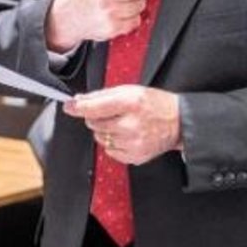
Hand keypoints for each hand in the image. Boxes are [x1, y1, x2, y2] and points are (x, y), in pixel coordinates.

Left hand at [64, 84, 181, 165]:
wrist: (178, 122)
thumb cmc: (155, 104)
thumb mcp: (130, 90)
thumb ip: (102, 95)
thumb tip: (79, 100)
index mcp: (130, 103)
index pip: (93, 108)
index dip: (77, 107)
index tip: (69, 106)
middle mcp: (131, 124)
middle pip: (93, 123)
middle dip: (96, 117)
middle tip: (111, 113)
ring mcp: (133, 142)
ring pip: (99, 138)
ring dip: (105, 131)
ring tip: (122, 124)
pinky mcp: (134, 156)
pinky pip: (109, 151)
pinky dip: (113, 143)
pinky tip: (127, 135)